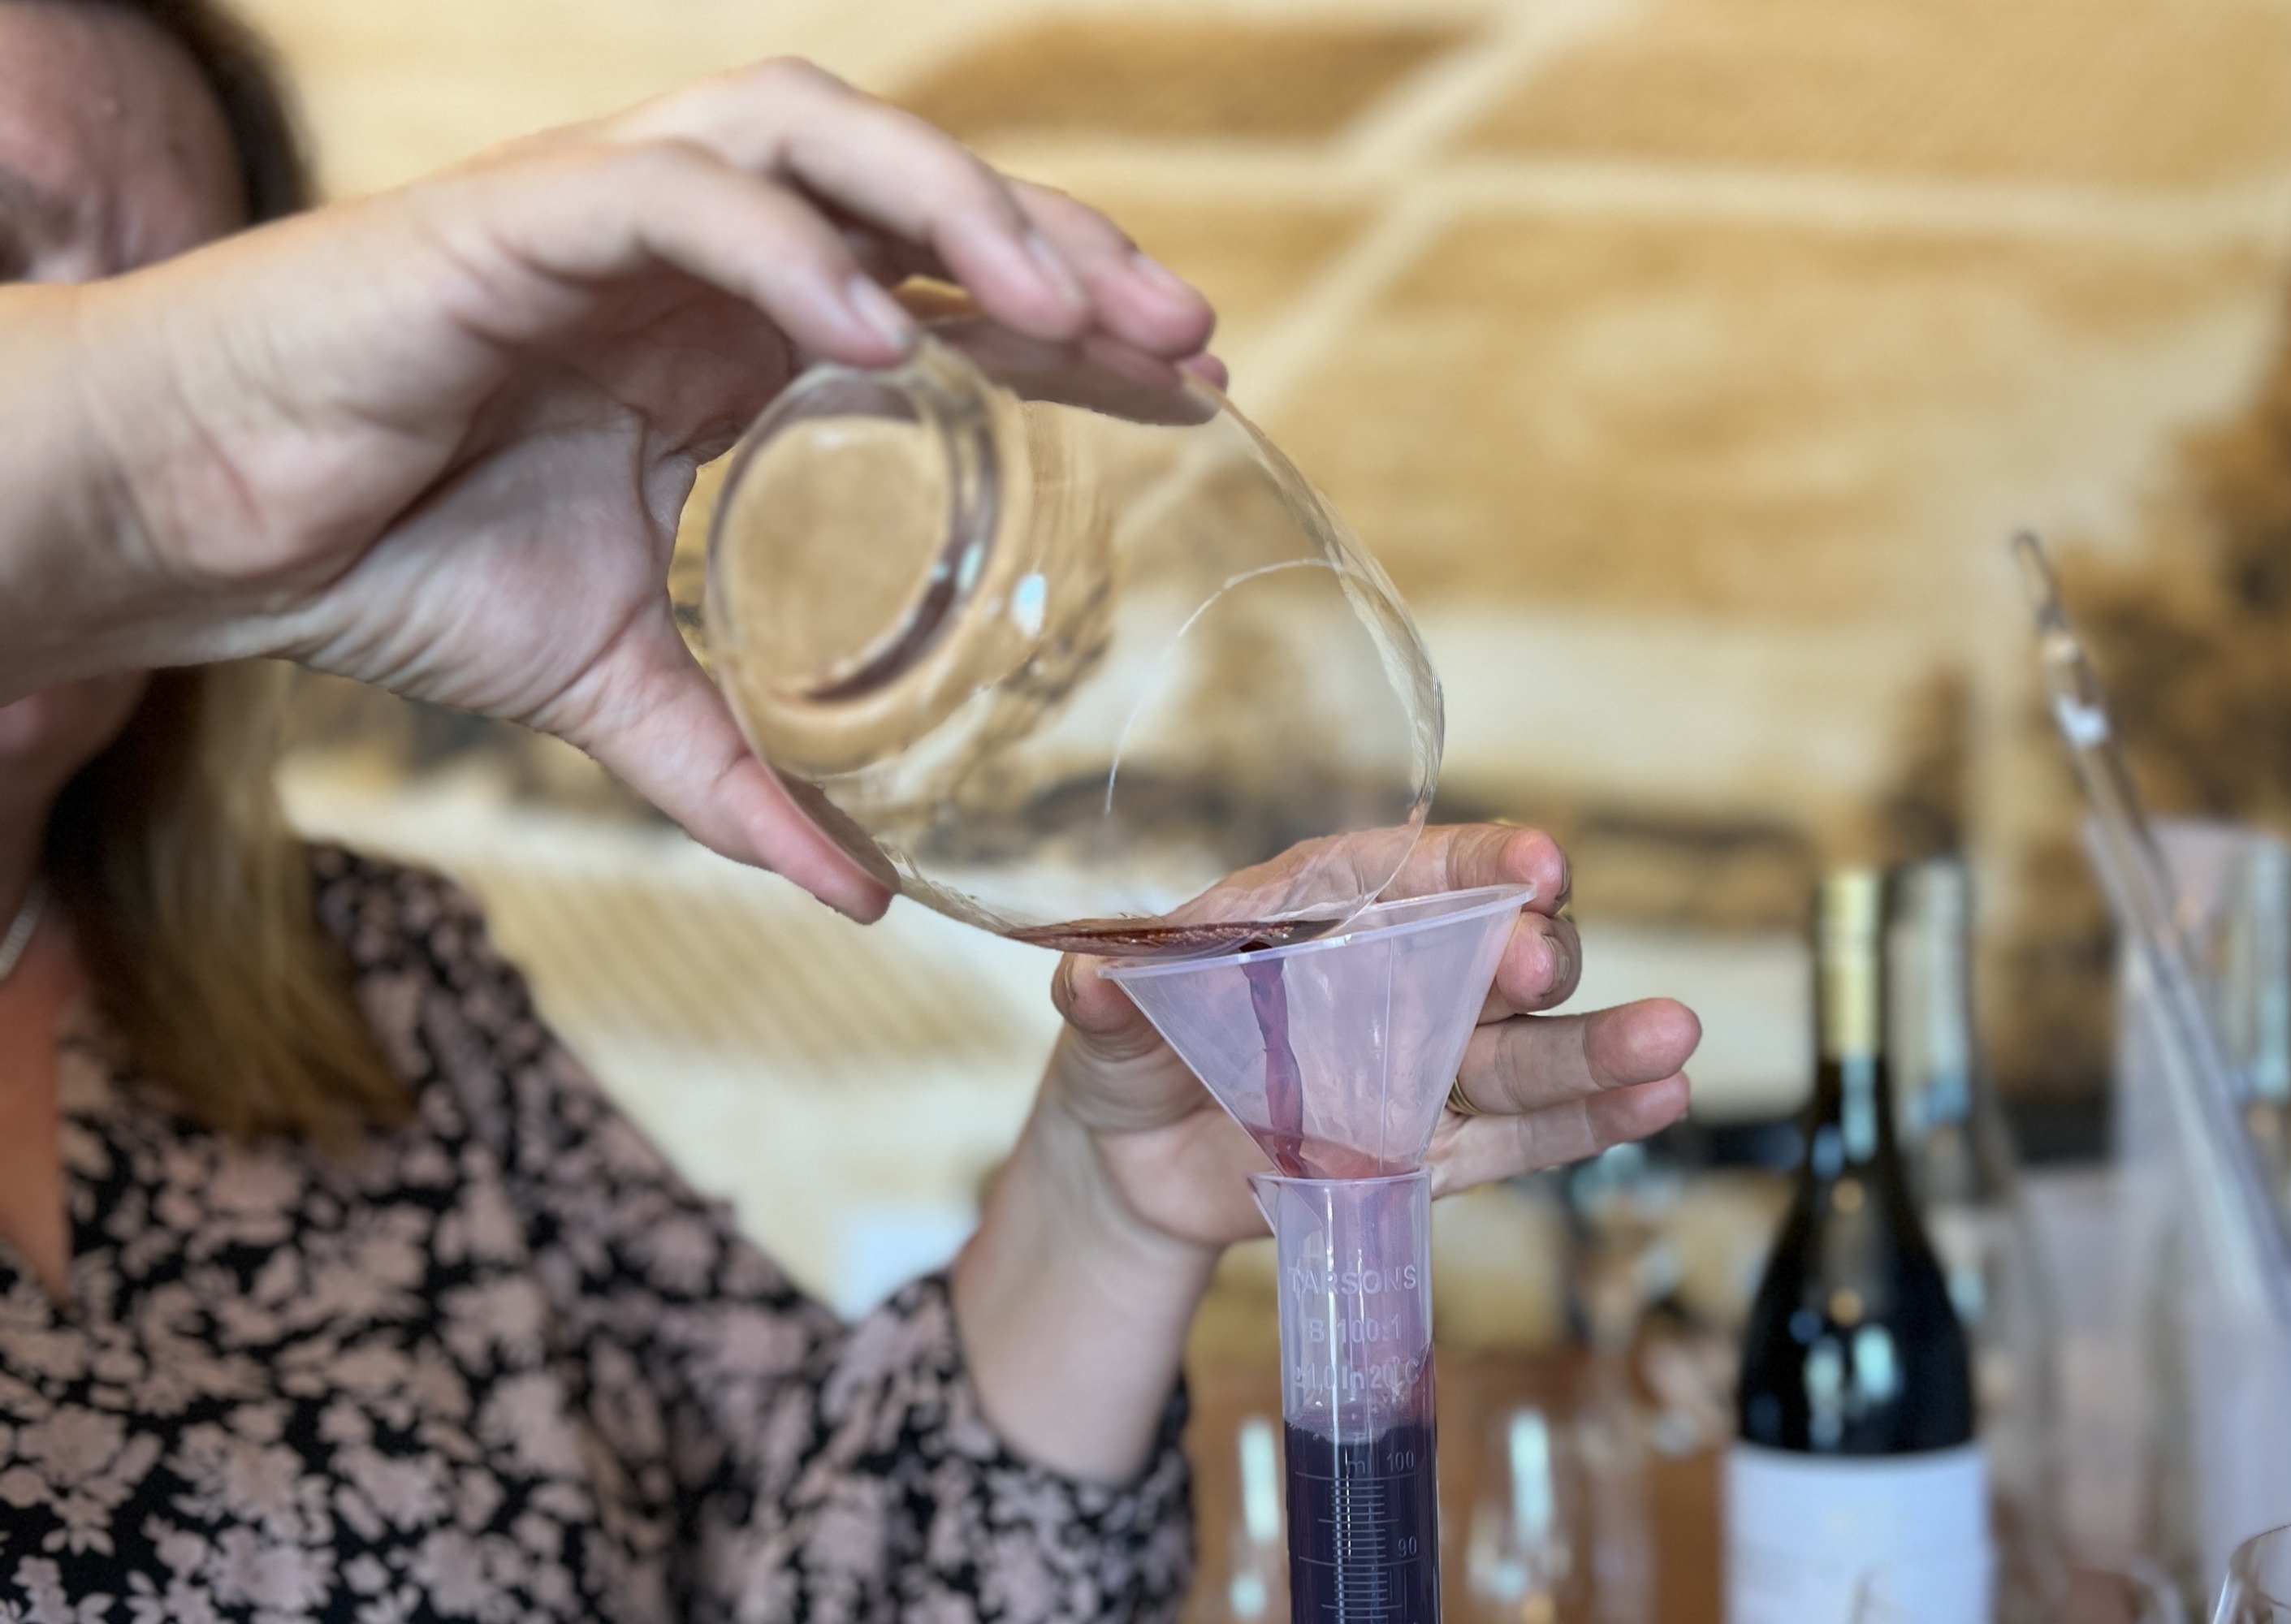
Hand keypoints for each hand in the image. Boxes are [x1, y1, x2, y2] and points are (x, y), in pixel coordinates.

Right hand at [2, 60, 1215, 919]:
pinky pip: (679, 193)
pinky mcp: (514, 215)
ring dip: (954, 208)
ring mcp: (609, 217)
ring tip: (1069, 309)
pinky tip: (875, 333)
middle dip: (1058, 245)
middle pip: (916, 191)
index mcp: (729, 337)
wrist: (206, 529)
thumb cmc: (391, 564)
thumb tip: (859, 900)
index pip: (939, 288)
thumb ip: (739, 779)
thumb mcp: (615, 689)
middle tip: (1184, 337)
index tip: (1186, 381)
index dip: (1068, 319)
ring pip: (818, 139)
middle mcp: (694, 255)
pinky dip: (785, 249)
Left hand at [950, 824, 1695, 1478]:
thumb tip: (1093, 985)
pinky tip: (1661, 1101)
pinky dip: (1588, 1122)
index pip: (1415, 870)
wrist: (1132, 1162)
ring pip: (1526, 1049)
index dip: (1479, 862)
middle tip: (1536, 963)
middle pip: (1489, 952)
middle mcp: (1396, 973)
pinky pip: (1522, 1136)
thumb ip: (1109, 999)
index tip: (1533, 866)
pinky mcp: (1435, 1149)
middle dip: (1527, 955)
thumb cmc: (1127, 1048)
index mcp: (1325, 904)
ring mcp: (1426, 1063)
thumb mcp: (1103, 1018)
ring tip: (1673, 1042)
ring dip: (1599, 1045)